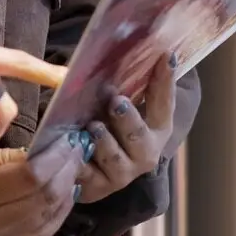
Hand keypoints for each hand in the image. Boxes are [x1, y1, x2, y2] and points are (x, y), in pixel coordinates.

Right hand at [0, 139, 86, 235]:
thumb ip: (1, 157)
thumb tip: (44, 153)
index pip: (31, 178)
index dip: (57, 157)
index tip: (71, 137)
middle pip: (43, 200)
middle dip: (67, 173)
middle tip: (79, 148)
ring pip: (45, 221)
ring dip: (65, 195)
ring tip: (73, 168)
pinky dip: (53, 216)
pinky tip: (60, 195)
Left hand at [74, 56, 177, 205]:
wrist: (95, 172)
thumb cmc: (111, 127)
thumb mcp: (120, 105)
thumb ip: (125, 84)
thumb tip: (119, 48)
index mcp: (156, 129)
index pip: (164, 103)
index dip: (165, 80)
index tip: (165, 56)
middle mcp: (144, 154)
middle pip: (140, 137)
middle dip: (129, 120)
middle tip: (116, 102)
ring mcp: (121, 173)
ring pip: (114, 158)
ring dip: (104, 142)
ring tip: (93, 126)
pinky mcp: (96, 187)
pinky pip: (85, 173)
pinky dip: (77, 161)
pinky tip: (70, 147)